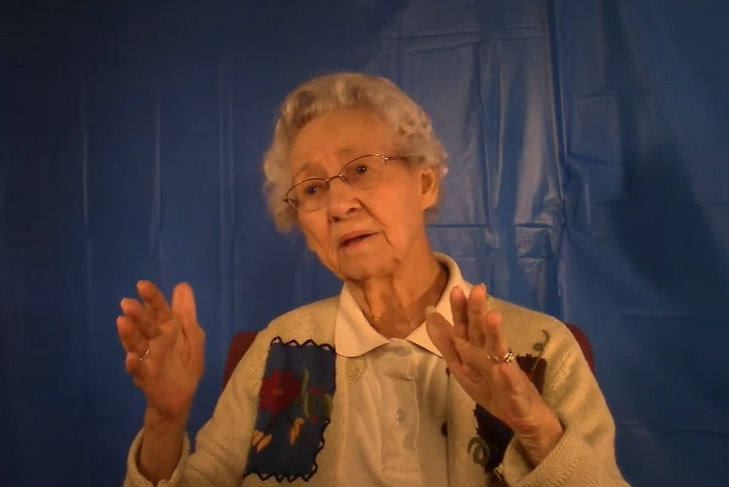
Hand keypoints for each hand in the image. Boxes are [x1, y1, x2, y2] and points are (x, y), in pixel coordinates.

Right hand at [117, 281, 205, 423]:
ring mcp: (148, 358)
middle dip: (138, 315)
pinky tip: (131, 357)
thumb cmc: (185, 362)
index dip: (152, 298)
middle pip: (145, 326)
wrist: (181, 397)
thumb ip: (186, 313)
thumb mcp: (192, 335)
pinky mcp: (146, 378)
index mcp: (168, 329)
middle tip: (127, 303)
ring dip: (129, 335)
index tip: (142, 285)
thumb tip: (182, 285)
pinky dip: (134, 365)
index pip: (160, 310)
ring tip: (122, 323)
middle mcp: (154, 341)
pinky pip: (138, 370)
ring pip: (136, 344)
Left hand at [426, 284, 562, 464]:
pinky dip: (507, 374)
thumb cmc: (491, 386)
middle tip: (478, 290)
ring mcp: (503, 370)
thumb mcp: (461, 365)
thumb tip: (428, 313)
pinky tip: (503, 367)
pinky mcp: (515, 389)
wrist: (521, 415)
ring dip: (495, 335)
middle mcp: (489, 354)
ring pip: (498, 350)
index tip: (455, 289)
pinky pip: (510, 382)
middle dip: (478, 312)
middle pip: (481, 331)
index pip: (465, 327)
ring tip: (492, 318)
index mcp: (475, 350)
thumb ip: (446, 340)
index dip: (460, 310)